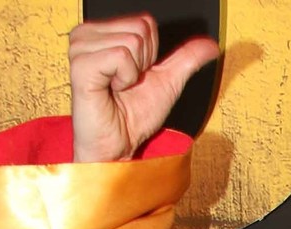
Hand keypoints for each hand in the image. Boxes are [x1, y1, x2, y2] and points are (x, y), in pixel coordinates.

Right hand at [68, 14, 219, 161]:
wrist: (117, 145)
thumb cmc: (132, 116)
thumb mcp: (168, 81)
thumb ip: (187, 58)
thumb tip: (210, 45)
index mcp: (101, 34)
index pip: (145, 22)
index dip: (151, 53)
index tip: (135, 76)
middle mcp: (86, 36)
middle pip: (140, 28)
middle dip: (143, 62)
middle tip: (126, 84)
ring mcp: (80, 48)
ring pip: (132, 41)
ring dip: (133, 72)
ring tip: (117, 88)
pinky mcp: (80, 65)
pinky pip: (121, 56)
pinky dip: (125, 77)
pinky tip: (110, 90)